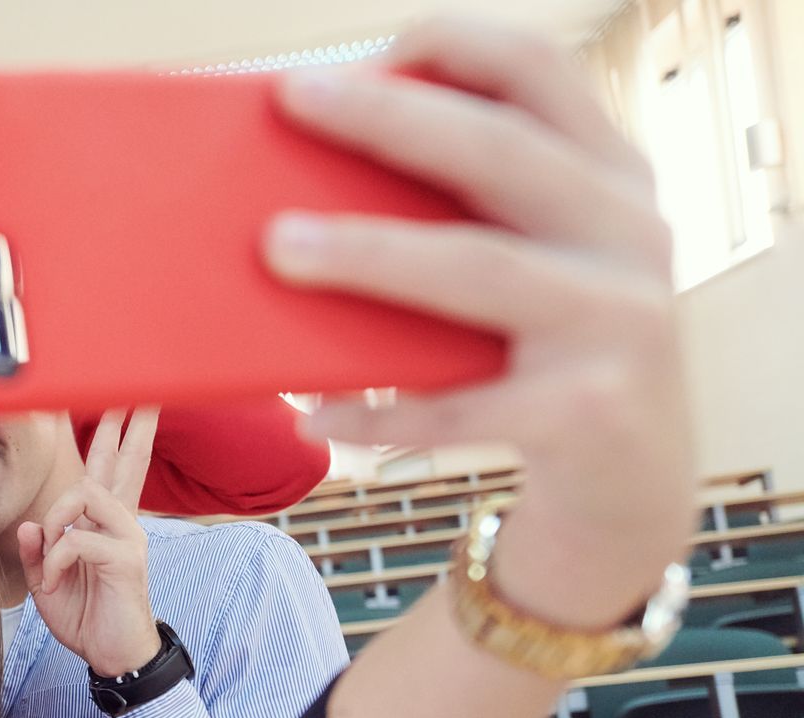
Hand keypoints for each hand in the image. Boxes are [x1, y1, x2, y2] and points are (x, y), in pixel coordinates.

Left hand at [18, 408, 164, 676]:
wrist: (114, 656)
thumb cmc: (86, 617)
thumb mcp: (47, 581)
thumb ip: (36, 551)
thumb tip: (29, 525)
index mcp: (103, 524)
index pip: (110, 470)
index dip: (114, 436)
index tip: (121, 403)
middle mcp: (121, 523)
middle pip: (124, 462)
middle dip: (124, 427)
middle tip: (134, 395)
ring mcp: (128, 538)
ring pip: (86, 493)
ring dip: (55, 520)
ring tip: (48, 558)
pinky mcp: (127, 559)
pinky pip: (78, 540)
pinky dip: (55, 559)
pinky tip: (52, 580)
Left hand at [264, 19, 694, 627]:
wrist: (630, 481)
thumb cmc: (541, 353)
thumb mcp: (529, 265)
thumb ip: (461, 219)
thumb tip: (299, 194)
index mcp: (608, 177)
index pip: (541, 74)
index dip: (455, 47)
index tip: (361, 54)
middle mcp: (629, 234)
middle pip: (503, 154)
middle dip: (392, 121)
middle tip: (294, 102)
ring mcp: (620, 321)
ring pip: (480, 270)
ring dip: (371, 254)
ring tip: (277, 249)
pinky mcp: (588, 411)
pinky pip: (462, 407)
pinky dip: (381, 413)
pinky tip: (316, 415)